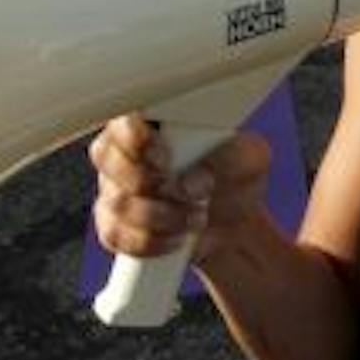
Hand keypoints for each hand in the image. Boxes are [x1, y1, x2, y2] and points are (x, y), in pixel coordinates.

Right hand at [87, 114, 271, 261]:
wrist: (232, 224)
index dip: (135, 138)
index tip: (164, 158)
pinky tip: (176, 239)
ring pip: (116, 201)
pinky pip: (114, 235)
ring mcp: (114, 187)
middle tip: (188, 193)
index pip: (123, 116)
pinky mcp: (114, 224)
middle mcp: (125, 149)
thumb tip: (194, 180)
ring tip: (195, 217)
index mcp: (153, 118)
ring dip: (160, 216)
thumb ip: (231, 157)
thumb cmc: (236, 178)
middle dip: (149, 182)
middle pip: (107, 158)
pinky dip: (149, 243)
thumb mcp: (251, 159)